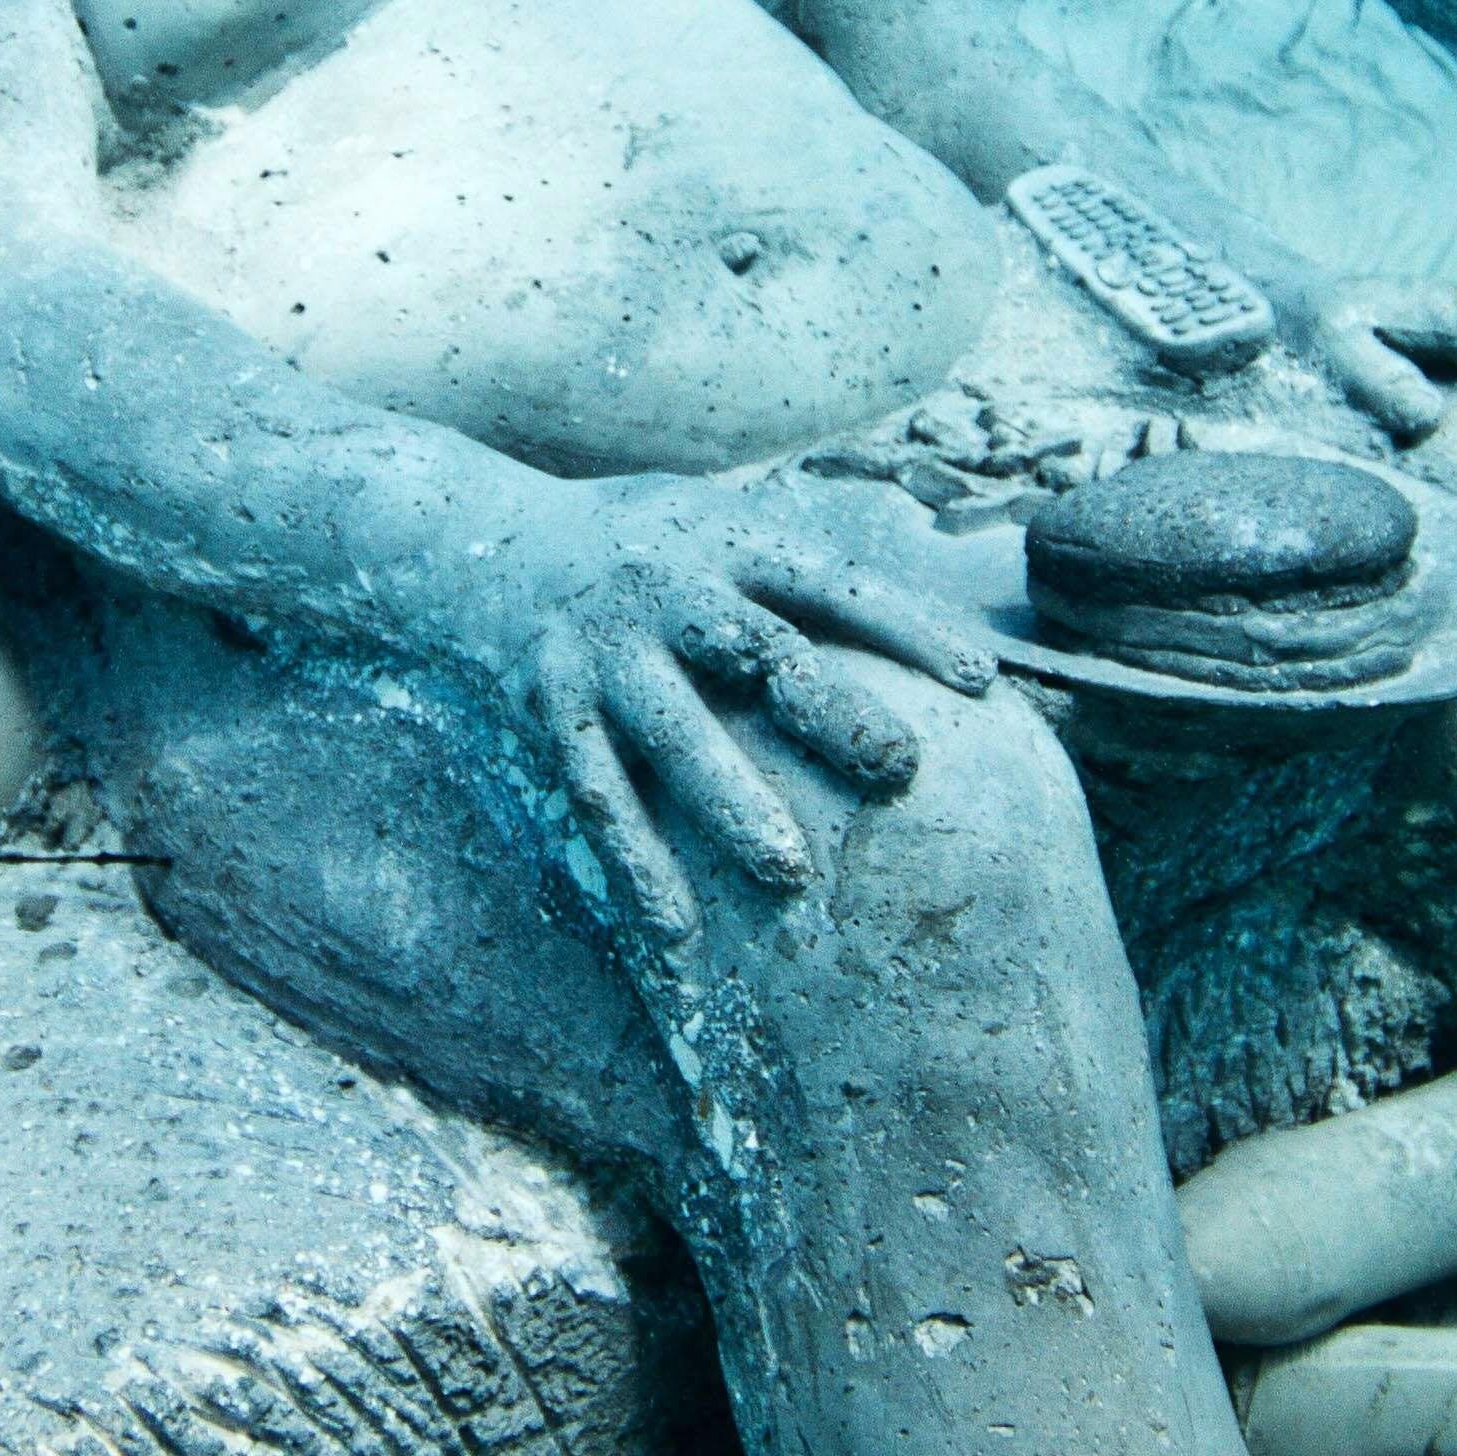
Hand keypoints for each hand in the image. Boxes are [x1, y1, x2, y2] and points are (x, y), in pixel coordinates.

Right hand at [485, 477, 1003, 952]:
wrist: (473, 541)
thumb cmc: (633, 545)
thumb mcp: (712, 523)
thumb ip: (800, 576)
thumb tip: (939, 632)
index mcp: (722, 539)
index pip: (832, 581)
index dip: (908, 625)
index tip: (983, 681)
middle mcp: (664, 589)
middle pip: (759, 650)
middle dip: (829, 710)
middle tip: (901, 768)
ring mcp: (604, 654)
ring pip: (673, 733)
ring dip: (728, 803)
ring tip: (787, 873)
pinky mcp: (551, 711)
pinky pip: (597, 796)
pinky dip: (634, 864)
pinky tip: (676, 932)